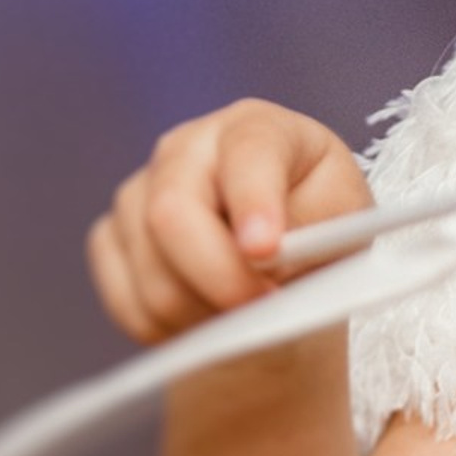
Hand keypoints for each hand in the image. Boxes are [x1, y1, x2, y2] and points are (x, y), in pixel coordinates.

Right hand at [86, 100, 371, 344]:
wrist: (283, 276)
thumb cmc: (322, 238)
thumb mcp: (344, 229)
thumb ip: (311, 237)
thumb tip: (262, 261)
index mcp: (257, 128)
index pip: (249, 150)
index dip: (253, 200)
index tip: (264, 249)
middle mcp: (189, 147)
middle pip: (172, 208)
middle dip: (215, 273)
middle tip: (258, 312)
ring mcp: (141, 188)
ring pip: (149, 265)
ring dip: (199, 311)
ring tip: (244, 320)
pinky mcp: (112, 236)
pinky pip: (126, 297)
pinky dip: (168, 328)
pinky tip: (205, 321)